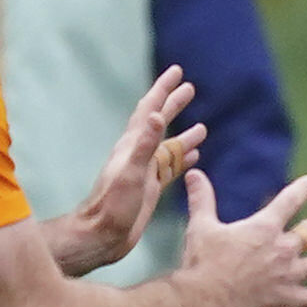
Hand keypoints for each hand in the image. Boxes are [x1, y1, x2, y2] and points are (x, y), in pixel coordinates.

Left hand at [56, 68, 206, 274]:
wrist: (103, 235)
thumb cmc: (113, 206)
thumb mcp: (130, 174)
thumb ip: (144, 146)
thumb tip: (157, 116)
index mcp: (133, 145)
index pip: (150, 109)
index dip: (163, 89)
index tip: (177, 71)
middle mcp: (139, 154)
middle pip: (159, 121)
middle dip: (173, 104)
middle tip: (190, 88)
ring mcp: (145, 171)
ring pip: (168, 146)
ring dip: (183, 134)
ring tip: (202, 126)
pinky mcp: (150, 188)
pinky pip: (170, 168)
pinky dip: (182, 159)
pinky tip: (195, 156)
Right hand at [177, 170, 306, 306]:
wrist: (205, 300)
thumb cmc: (202, 262)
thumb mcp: (201, 226)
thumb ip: (202, 199)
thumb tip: (194, 173)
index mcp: (264, 228)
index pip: (290, 200)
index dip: (304, 189)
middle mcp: (283, 249)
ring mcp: (289, 275)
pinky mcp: (290, 300)